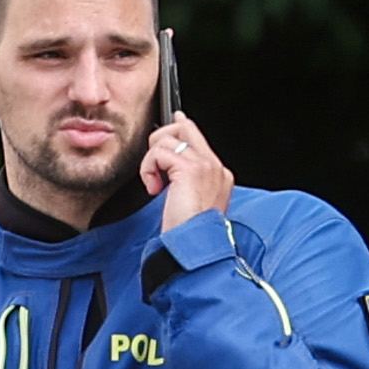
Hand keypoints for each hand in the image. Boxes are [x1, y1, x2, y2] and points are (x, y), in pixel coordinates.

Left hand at [145, 113, 233, 229]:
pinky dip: (148, 169)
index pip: (197, 138)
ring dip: (151, 160)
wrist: (196, 246)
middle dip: (161, 138)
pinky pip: (159, 153)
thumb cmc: (190, 234)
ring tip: (154, 184)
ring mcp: (204, 165)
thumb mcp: (191, 204)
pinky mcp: (189, 169)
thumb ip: (185, 182)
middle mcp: (215, 166)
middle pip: (185, 126)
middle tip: (153, 163)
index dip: (179, 129)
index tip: (172, 122)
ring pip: (168, 138)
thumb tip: (169, 165)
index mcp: (219, 174)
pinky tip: (153, 188)